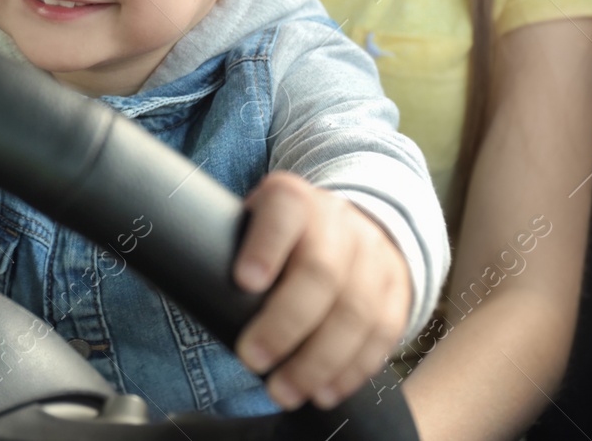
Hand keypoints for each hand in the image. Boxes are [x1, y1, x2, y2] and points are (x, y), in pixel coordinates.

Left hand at [232, 172, 411, 410]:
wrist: (345, 225)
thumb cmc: (278, 238)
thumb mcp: (251, 225)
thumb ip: (231, 252)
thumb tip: (195, 296)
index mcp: (292, 200)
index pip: (283, 214)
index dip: (266, 248)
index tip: (244, 282)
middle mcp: (338, 222)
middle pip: (321, 272)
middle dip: (285, 323)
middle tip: (252, 359)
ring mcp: (373, 255)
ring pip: (356, 310)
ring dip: (319, 360)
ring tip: (285, 390)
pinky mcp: (396, 290)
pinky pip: (382, 334)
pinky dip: (352, 369)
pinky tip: (325, 391)